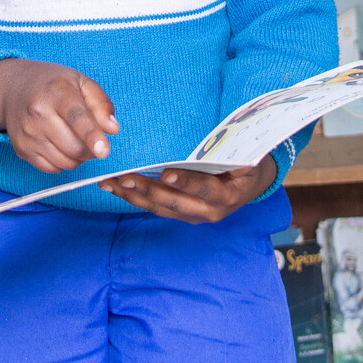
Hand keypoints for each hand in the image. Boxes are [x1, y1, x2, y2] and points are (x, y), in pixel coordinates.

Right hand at [0, 58, 119, 172]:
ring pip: (66, 162)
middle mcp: (38, 114)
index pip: (76, 117)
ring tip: (76, 138)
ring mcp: (28, 134)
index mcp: (57, 92)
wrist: (12, 88)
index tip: (103, 150)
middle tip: (93, 137)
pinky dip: (64, 162)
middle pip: (75, 147)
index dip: (92, 135)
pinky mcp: (21, 149)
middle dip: (91, 149)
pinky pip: (52, 169)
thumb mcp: (80, 82)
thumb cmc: (51, 84)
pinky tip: (61, 145)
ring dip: (79, 157)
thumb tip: (112, 129)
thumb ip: (101, 103)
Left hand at [99, 156, 277, 223]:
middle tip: (124, 178)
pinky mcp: (181, 215)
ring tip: (110, 184)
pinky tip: (117, 189)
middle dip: (146, 190)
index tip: (166, 173)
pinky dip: (135, 198)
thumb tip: (218, 146)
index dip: (186, 182)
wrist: (252, 186)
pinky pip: (156, 208)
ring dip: (133, 195)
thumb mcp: (248, 159)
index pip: (204, 190)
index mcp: (226, 197)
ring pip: (159, 207)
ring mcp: (193, 216)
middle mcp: (207, 212)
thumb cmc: (248, 165)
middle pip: (174, 202)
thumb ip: (233, 156)